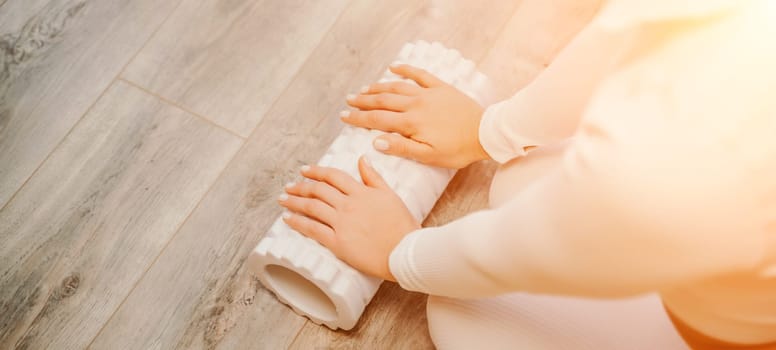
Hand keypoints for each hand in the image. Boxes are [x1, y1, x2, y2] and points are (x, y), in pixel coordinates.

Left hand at [278, 156, 419, 280]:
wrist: (405, 251)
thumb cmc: (402, 226)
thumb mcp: (390, 195)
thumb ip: (374, 177)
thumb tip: (362, 159)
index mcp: (361, 192)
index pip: (333, 176)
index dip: (316, 171)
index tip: (305, 170)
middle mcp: (348, 205)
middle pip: (318, 190)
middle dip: (301, 186)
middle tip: (289, 186)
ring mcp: (342, 223)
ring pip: (312, 207)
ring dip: (294, 201)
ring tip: (283, 199)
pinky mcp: (338, 242)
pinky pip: (312, 229)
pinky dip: (297, 223)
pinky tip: (288, 219)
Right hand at [343, 63, 489, 168]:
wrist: (485, 133)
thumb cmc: (458, 149)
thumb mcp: (429, 156)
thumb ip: (402, 148)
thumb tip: (376, 141)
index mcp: (411, 123)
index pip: (378, 120)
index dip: (359, 118)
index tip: (344, 116)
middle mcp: (416, 105)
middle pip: (383, 101)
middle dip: (363, 101)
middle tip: (348, 100)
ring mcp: (428, 93)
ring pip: (397, 87)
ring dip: (378, 87)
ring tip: (364, 89)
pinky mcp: (441, 87)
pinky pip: (419, 74)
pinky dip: (405, 70)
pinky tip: (393, 67)